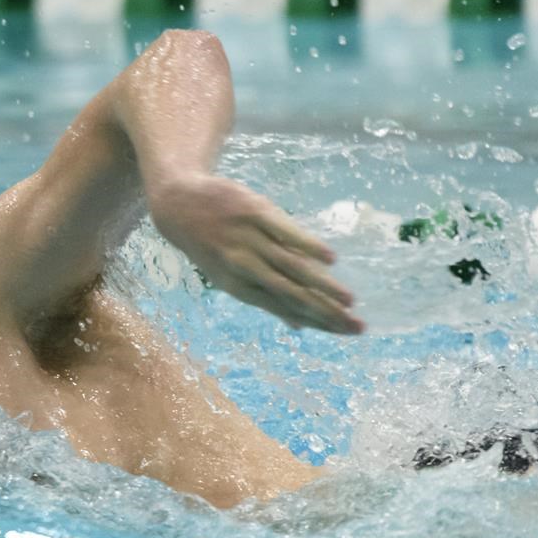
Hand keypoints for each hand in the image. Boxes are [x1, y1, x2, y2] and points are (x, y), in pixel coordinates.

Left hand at [146, 173, 363, 333]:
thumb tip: (297, 326)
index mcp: (239, 288)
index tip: (347, 331)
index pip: (287, 310)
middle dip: (327, 312)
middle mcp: (244, 268)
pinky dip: (308, 246)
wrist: (180, 205)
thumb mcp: (229, 277)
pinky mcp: (254, 213)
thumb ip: (266, 298)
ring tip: (349, 300)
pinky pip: (285, 232)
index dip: (318, 322)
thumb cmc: (212, 244)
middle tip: (357, 325)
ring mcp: (249, 240)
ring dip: (323, 286)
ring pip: (292, 268)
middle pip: (293, 295)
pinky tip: (330, 259)